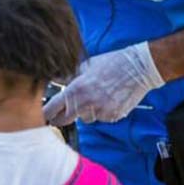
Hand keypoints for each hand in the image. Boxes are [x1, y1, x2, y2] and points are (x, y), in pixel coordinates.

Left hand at [44, 42, 164, 125]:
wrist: (138, 68)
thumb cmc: (111, 64)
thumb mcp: (85, 66)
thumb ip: (68, 77)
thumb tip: (54, 80)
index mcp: (75, 90)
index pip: (51, 109)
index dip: (46, 113)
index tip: (44, 114)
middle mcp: (85, 104)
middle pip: (63, 120)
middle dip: (61, 117)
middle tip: (63, 112)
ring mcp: (100, 112)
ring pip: (84, 119)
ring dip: (85, 112)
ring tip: (96, 96)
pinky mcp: (113, 117)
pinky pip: (100, 118)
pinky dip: (101, 112)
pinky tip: (108, 99)